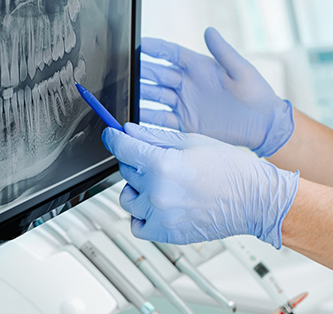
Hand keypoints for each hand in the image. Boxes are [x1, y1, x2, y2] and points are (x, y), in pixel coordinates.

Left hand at [102, 123, 298, 247]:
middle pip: (125, 170)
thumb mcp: (190, 141)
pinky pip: (137, 224)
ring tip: (158, 182)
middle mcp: (158, 193)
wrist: (255, 199)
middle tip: (156, 157)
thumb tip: (129, 132)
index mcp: (163, 165)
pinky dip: (141, 212)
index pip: (123, 148)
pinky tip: (157, 202)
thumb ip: (154, 137)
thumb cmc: (230, 168)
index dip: (113, 137)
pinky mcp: (167, 233)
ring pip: (127, 197)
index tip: (111, 134)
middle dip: (135, 160)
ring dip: (136, 187)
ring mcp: (161, 216)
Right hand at [140, 28, 293, 156]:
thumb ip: (223, 52)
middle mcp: (186, 84)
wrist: (263, 127)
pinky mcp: (184, 123)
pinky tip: (136, 117)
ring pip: (154, 96)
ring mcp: (183, 103)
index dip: (154, 48)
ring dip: (140, 95)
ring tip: (126, 95)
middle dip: (140, 72)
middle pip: (156, 75)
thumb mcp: (241, 71)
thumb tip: (209, 30)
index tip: (138, 45)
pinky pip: (160, 119)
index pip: (170, 53)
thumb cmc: (256, 95)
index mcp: (198, 67)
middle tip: (125, 72)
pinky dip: (147, 118)